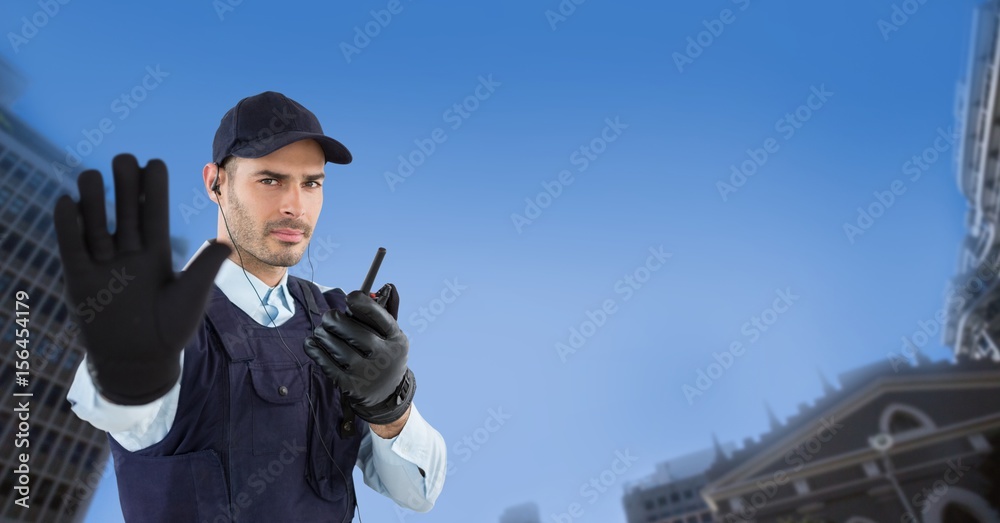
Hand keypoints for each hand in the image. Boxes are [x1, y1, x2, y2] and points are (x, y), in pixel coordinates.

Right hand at [53, 154, 230, 404]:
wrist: (140, 361)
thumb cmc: (171, 330)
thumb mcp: (191, 296)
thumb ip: (205, 268)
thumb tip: (225, 243)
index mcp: (156, 252)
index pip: (153, 212)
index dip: (153, 188)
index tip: (153, 163)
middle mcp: (129, 252)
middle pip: (125, 210)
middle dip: (124, 185)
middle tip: (125, 159)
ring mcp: (103, 263)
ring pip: (96, 222)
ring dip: (95, 198)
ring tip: (94, 175)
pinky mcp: (79, 278)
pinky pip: (70, 246)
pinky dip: (68, 224)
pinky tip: (67, 202)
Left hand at [304, 283, 415, 423]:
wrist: (386, 396)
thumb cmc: (385, 355)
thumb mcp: (393, 335)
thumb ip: (389, 310)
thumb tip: (389, 285)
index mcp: (396, 339)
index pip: (379, 316)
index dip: (362, 303)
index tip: (349, 298)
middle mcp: (384, 357)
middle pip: (353, 331)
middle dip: (335, 320)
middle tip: (329, 317)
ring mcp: (367, 374)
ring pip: (336, 347)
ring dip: (323, 335)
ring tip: (320, 331)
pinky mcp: (351, 386)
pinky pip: (327, 364)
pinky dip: (315, 351)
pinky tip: (311, 343)